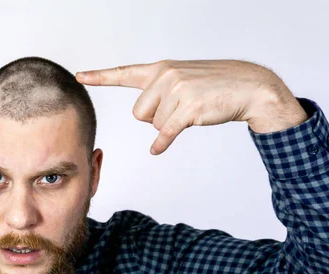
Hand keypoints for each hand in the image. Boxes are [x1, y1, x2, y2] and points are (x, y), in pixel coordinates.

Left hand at [75, 59, 307, 154]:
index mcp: (160, 69)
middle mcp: (165, 76)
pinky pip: (165, 133)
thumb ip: (160, 92)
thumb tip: (148, 120)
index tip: (80, 76)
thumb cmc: (214, 85)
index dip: (100, 76)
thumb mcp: (182, 80)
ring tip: (191, 111)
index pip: (124, 73)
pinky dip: (162, 143)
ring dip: (169, 126)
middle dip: (154, 119)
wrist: (249, 86)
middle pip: (138, 113)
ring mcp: (177, 91)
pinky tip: (158, 149)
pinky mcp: (188, 108)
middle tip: (178, 110)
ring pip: (153, 124)